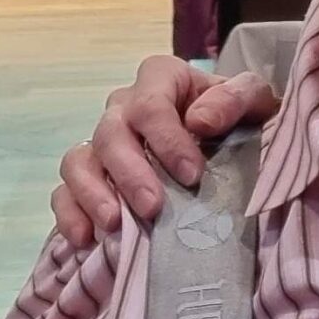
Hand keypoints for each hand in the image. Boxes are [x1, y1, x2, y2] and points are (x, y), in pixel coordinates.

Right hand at [52, 60, 278, 246]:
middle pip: (110, 133)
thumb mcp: (254, 103)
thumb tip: (199, 121)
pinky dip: (71, 214)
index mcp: (162, 79)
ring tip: (115, 225)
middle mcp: (125, 107)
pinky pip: (64, 192)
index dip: (167, 140)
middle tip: (154, 209)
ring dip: (93, 193)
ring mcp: (102, 142)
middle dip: (130, 174)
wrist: (232, 147)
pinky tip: (88, 239)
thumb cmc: (240, 121)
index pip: (152, 104)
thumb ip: (237, 99)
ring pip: (79, 160)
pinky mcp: (89, 177)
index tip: (192, 175)